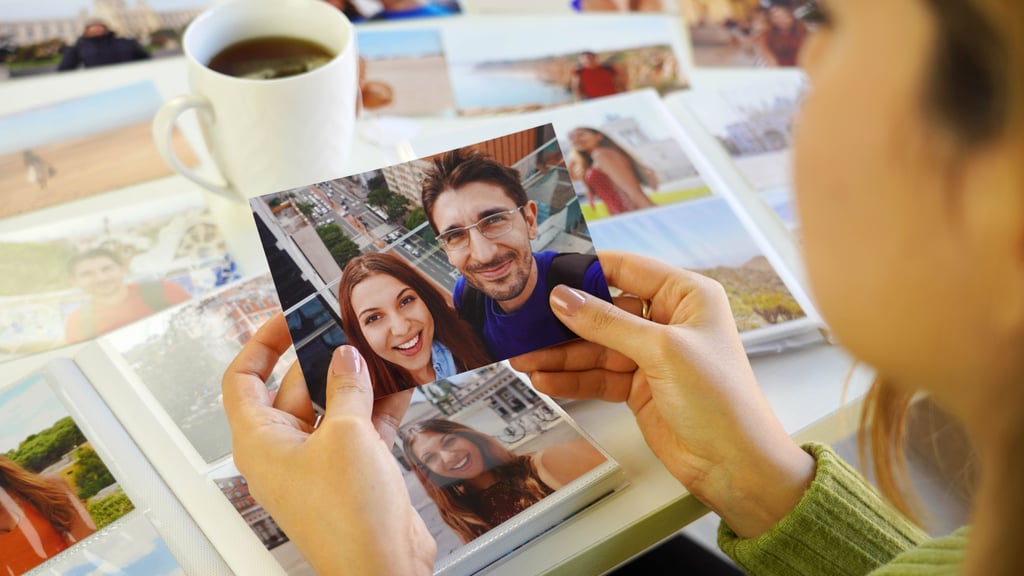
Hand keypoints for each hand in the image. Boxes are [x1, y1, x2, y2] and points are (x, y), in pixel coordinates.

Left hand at [222, 313, 434, 573]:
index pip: (244, 379)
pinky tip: (400, 386)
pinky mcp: (351, 472)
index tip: (287, 319)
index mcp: (260, 442)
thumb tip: (345, 358)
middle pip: (295, 388)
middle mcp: (284, 451)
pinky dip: (378, 407)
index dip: (262, 343)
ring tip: (378, 355)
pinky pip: (359, 428)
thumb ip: (347, 388)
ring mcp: (319, 462)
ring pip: (333, 407)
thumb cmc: (347, 521)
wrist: (383, 567)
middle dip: (324, 359)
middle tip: (348, 332)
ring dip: (356, 382)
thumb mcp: (347, 436)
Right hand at [510, 251, 814, 537]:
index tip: (545, 274)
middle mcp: (668, 320)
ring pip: (595, 347)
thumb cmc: (721, 400)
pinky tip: (545, 379)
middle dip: (564, 321)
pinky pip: (597, 375)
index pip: (626, 269)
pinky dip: (571, 378)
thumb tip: (563, 299)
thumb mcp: (662, 351)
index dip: (584, 270)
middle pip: (603, 310)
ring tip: (524, 359)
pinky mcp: (638, 386)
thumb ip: (608, 323)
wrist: (735, 465)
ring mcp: (652, 355)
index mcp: (687, 296)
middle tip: (524, 325)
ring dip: (560, 355)